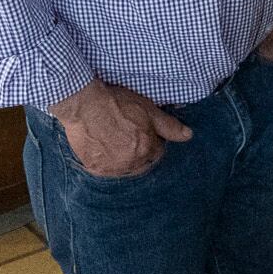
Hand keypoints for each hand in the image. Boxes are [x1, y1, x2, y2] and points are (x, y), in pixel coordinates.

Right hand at [46, 79, 190, 177]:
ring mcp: (112, 168)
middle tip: (127, 134)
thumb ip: (169, 126)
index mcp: (147, 150)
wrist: (84, 105)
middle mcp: (131, 163)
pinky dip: (106, 161)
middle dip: (140, 151)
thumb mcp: (148, 110)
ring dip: (124, 158)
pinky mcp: (95, 168)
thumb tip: (188, 136)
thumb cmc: (116, 103)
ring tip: (115, 139)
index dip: (152, 140)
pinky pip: (106, 169)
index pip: (157, 152)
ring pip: (124, 167)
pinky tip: (103, 145)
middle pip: (142, 162)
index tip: (142, 130)